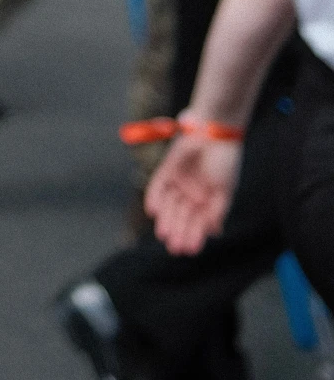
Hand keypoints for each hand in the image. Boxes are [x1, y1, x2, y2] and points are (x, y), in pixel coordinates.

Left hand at [145, 131, 242, 254]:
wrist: (214, 130)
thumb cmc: (224, 160)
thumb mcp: (225, 189)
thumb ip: (217, 210)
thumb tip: (214, 232)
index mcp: (207, 200)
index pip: (198, 223)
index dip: (194, 236)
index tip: (190, 250)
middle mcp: (192, 192)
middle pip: (182, 216)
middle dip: (179, 231)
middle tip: (174, 247)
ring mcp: (179, 181)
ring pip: (170, 205)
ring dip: (167, 220)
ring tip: (164, 234)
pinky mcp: (167, 169)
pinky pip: (158, 186)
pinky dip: (155, 198)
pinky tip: (153, 211)